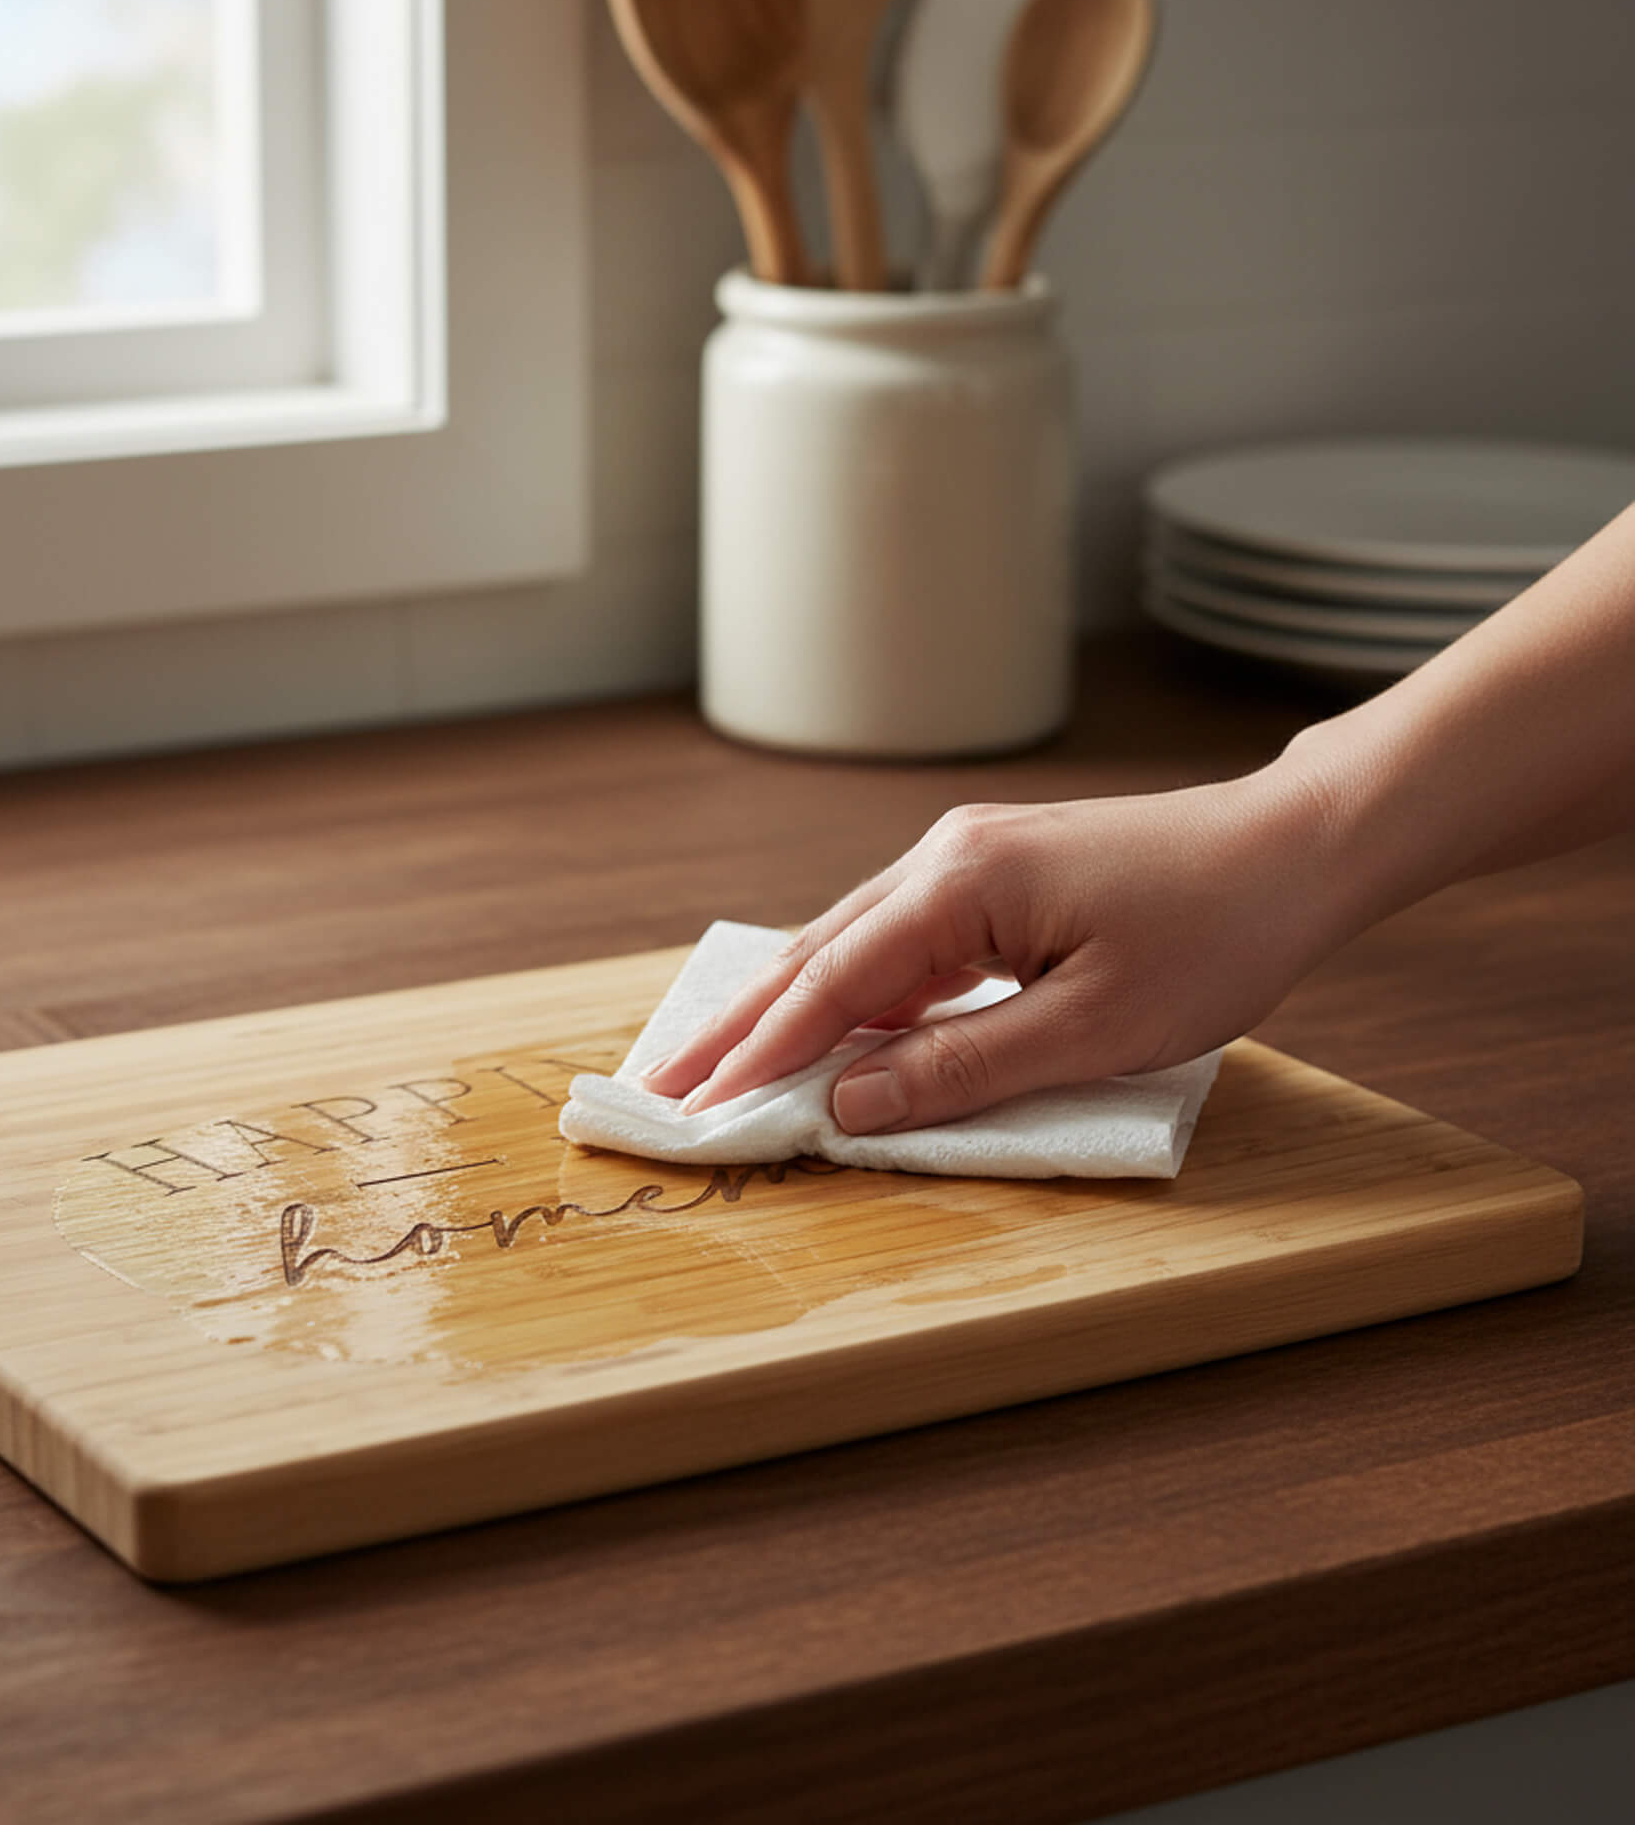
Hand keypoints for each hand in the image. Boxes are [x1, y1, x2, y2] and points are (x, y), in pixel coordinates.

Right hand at [642, 763, 1350, 1134]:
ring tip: (720, 1064)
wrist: (1292, 850)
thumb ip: (962, 1067)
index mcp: (961, 885)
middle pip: (817, 954)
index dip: (763, 1053)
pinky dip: (850, 990)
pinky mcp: (993, 878)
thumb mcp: (1091, 1027)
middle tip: (665, 1084)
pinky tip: (827, 1028)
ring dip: (787, 1007)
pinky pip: (898, 941)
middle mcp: (945, 859)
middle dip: (741, 1026)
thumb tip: (851, 1104)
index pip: (833, 982)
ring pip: (850, 944)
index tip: (698, 1107)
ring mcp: (967, 861)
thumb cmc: (1213, 935)